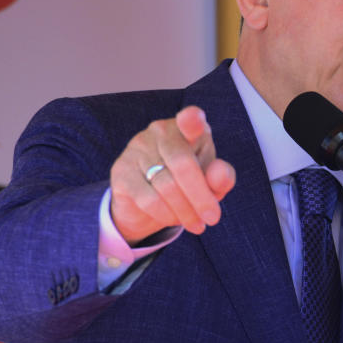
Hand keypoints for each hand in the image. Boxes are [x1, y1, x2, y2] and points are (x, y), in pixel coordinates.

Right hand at [109, 106, 235, 243]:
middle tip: (212, 218)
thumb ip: (221, 178)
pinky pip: (149, 199)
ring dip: (186, 211)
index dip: (191, 120)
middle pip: (183, 164)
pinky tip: (173, 219)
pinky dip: (166, 215)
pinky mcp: (121, 170)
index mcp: (188, 128)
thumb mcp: (211, 183)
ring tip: (195, 223)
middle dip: (201, 197)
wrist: (147, 203)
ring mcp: (137, 148)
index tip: (193, 119)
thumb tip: (219, 174)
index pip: (190, 120)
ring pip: (167, 186)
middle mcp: (160, 130)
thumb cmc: (188, 184)